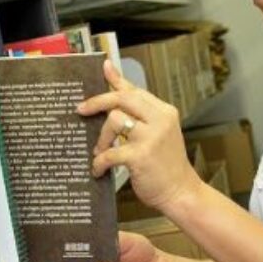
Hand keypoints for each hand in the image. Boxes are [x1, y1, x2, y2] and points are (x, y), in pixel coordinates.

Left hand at [78, 60, 201, 211]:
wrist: (181, 193)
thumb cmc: (165, 164)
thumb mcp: (158, 133)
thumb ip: (140, 113)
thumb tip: (120, 90)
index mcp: (164, 112)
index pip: (135, 91)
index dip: (115, 80)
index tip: (102, 69)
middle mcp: (160, 120)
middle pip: (122, 99)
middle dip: (97, 102)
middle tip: (81, 110)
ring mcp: (151, 138)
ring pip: (114, 120)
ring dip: (101, 138)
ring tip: (100, 151)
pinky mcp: (140, 156)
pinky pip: (110, 153)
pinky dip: (100, 162)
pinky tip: (99, 169)